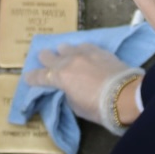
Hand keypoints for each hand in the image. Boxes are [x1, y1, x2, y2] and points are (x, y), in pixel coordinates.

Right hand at [23, 43, 138, 130]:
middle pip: (49, 56)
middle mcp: (69, 62)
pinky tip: (83, 52)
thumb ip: (68, 94)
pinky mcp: (100, 51)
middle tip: (44, 60)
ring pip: (67, 47)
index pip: (40, 76)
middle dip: (45, 59)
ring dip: (63, 52)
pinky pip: (85, 46)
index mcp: (60, 77)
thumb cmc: (99, 107)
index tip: (28, 78)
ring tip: (65, 55)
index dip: (32, 78)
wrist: (126, 96)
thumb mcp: (76, 106)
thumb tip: (69, 88)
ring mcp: (85, 54)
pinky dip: (81, 50)